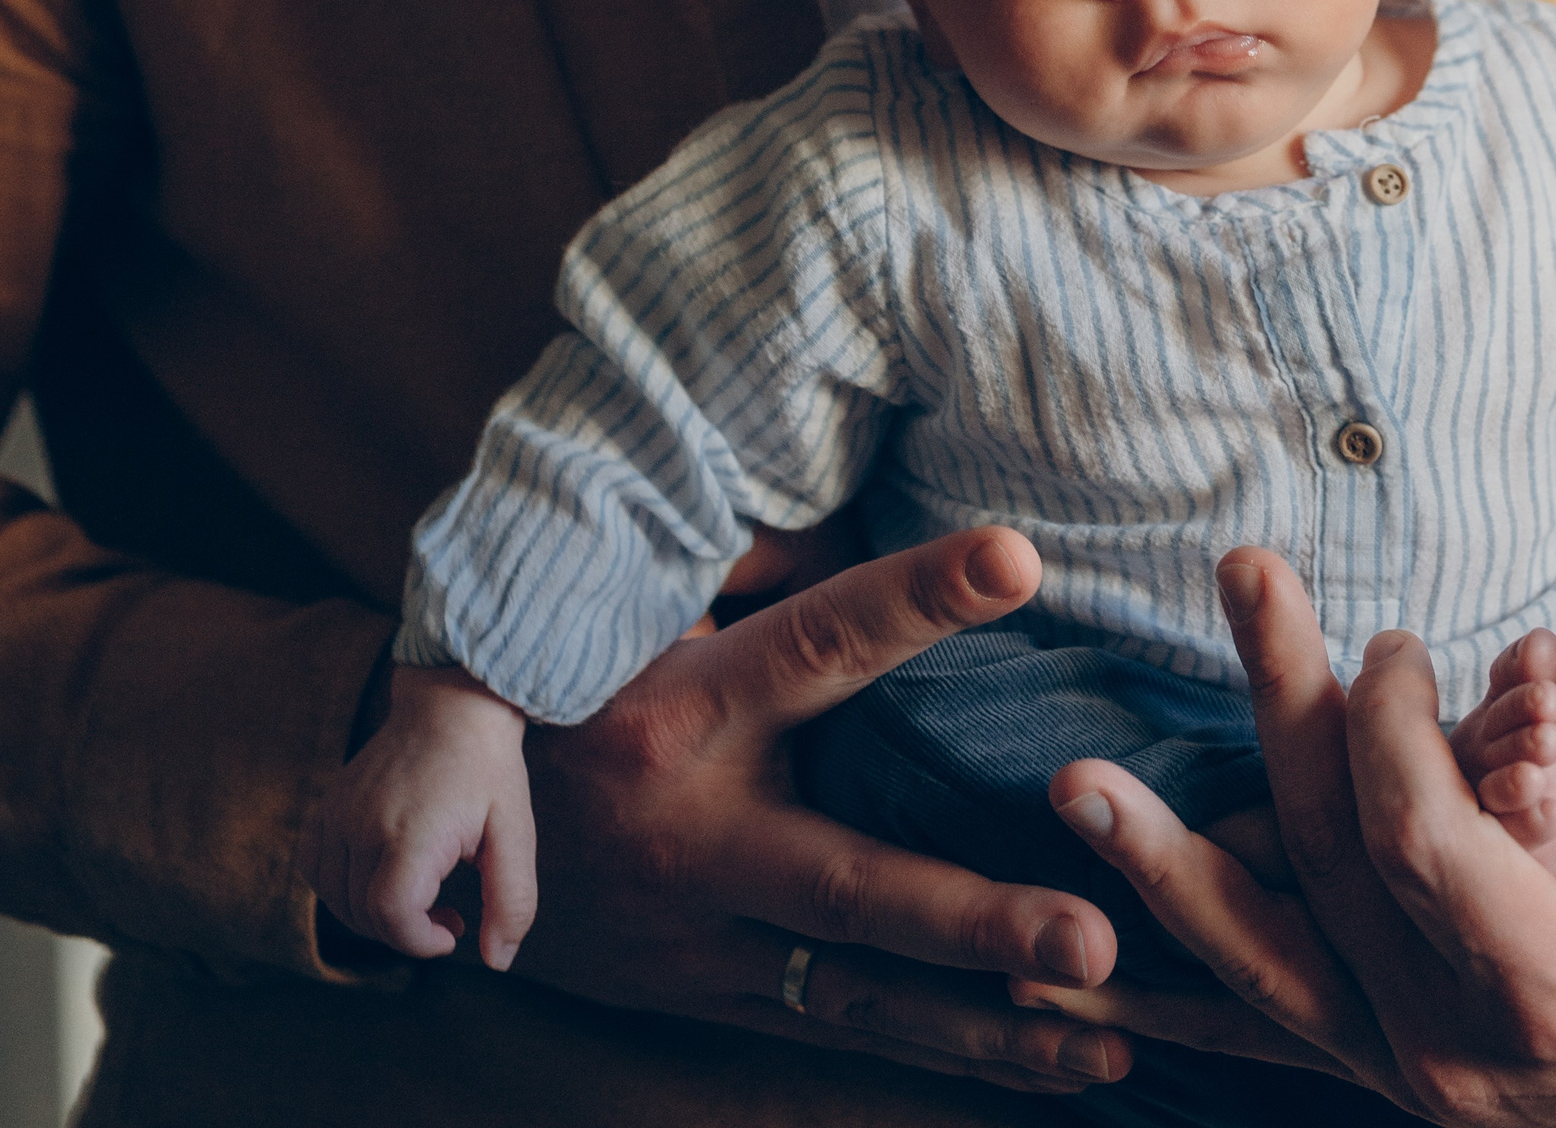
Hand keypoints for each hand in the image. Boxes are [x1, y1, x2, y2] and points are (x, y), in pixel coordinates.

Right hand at [301, 664, 534, 967]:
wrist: (452, 705)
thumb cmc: (489, 770)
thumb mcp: (517, 834)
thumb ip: (512, 900)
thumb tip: (498, 961)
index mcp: (412, 832)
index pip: (391, 914)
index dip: (419, 941)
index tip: (453, 933)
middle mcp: (362, 824)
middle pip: (365, 914)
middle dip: (407, 933)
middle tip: (450, 916)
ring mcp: (337, 815)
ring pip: (336, 900)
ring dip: (376, 916)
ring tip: (422, 897)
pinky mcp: (326, 807)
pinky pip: (316, 870)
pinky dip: (343, 890)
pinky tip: (382, 877)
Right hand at [503, 526, 1135, 1093]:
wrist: (443, 846)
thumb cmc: (578, 696)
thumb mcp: (638, 621)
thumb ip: (753, 575)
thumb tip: (862, 490)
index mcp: (682, 712)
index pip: (816, 642)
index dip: (914, 597)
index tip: (1018, 558)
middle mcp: (694, 838)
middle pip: (847, 884)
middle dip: (971, 920)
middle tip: (1095, 929)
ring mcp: (704, 940)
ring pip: (861, 996)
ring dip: (990, 1025)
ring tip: (1112, 1032)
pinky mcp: (719, 999)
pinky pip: (848, 1037)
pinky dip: (952, 1056)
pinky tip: (1059, 1064)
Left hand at [1028, 548, 1555, 1125]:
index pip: (1424, 836)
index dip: (1393, 723)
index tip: (1397, 638)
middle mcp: (1457, 1038)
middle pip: (1332, 858)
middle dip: (1287, 704)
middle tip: (1251, 574)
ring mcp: (1401, 1064)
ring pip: (1267, 952)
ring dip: (1167, 862)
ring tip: (1074, 790)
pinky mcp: (1371, 1064)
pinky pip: (1257, 1017)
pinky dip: (1171, 975)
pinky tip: (1058, 958)